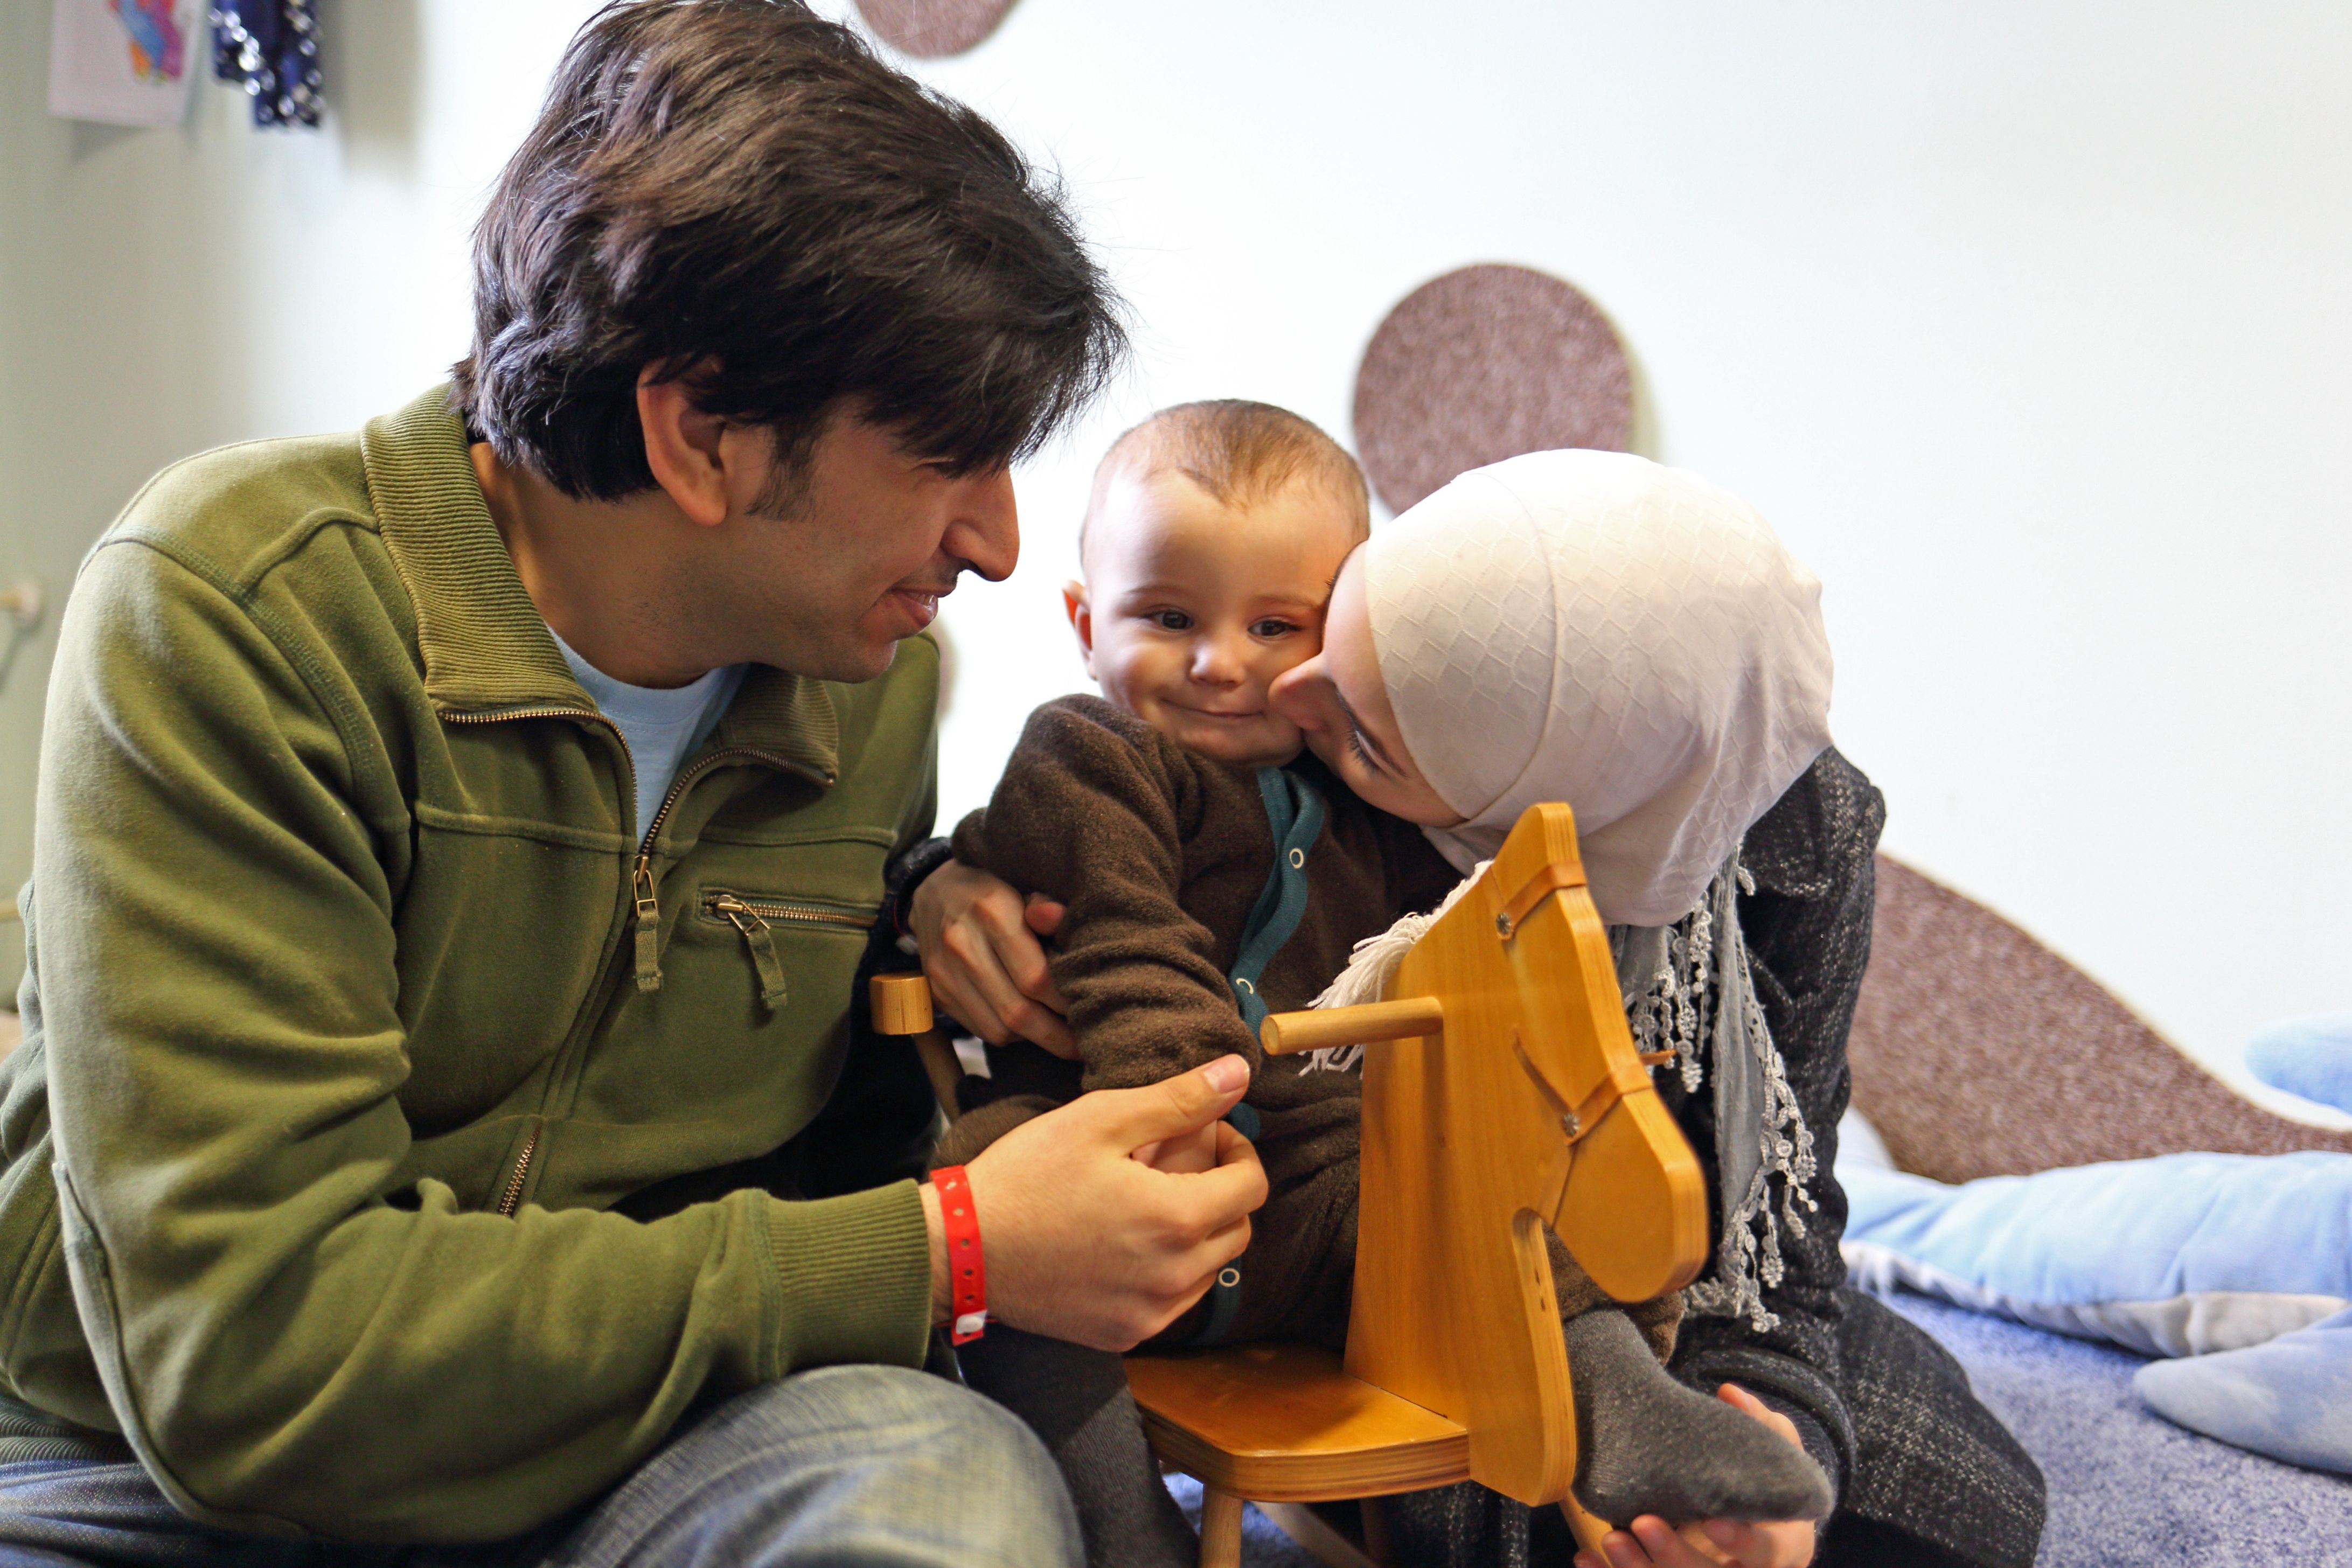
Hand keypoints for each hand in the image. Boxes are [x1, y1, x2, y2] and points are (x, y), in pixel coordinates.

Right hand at [909, 860, 1073, 1054]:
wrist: (935, 891)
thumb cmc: (997, 890)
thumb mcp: (1026, 886)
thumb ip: (1050, 907)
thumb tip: (1065, 923)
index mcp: (992, 912)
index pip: (1037, 977)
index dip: (1067, 1002)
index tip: (1093, 1009)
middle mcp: (962, 944)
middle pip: (1017, 1011)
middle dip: (1056, 1035)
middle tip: (1085, 1042)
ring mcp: (945, 972)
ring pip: (999, 1029)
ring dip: (1034, 1038)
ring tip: (1060, 1035)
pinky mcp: (937, 992)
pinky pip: (981, 1029)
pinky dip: (1011, 1034)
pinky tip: (1029, 1024)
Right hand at [922, 1055, 1266, 1348]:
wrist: (961, 1249)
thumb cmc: (1027, 1175)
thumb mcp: (1101, 1119)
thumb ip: (1179, 1099)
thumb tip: (1239, 1074)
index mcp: (1176, 1218)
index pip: (1251, 1186)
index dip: (1237, 1149)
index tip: (1206, 1132)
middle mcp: (1174, 1277)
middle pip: (1238, 1229)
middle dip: (1220, 1188)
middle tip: (1174, 1161)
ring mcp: (1150, 1314)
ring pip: (1209, 1268)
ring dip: (1198, 1231)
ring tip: (1147, 1198)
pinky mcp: (1125, 1335)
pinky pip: (1174, 1302)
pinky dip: (1169, 1269)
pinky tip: (1128, 1240)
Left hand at [1572, 1386, 1816, 1567]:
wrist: (1771, 1536)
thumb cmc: (1772, 1492)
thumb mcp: (1779, 1460)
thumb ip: (1762, 1427)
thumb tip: (1730, 1393)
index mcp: (1779, 1548)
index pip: (1762, 1552)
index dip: (1740, 1541)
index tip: (1712, 1521)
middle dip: (1674, 1555)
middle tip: (1642, 1523)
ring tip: (1611, 1539)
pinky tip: (1584, 1558)